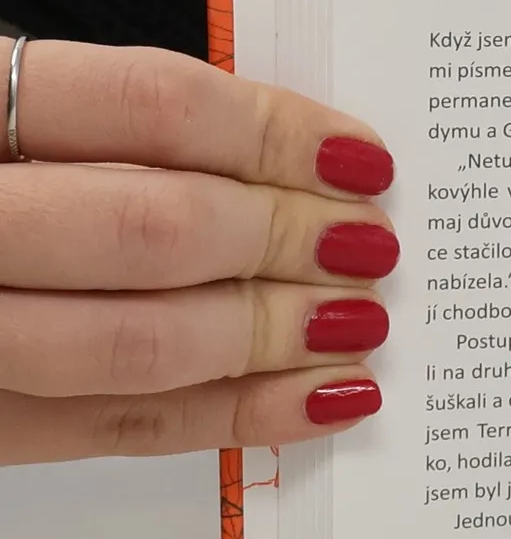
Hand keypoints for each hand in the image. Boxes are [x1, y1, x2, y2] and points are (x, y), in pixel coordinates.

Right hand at [0, 38, 397, 465]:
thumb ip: (109, 122)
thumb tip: (287, 154)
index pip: (149, 106)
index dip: (275, 133)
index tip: (361, 156)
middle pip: (156, 228)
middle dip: (289, 239)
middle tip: (372, 242)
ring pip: (138, 342)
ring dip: (275, 334)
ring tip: (363, 321)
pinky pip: (115, 431)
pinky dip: (235, 418)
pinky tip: (319, 399)